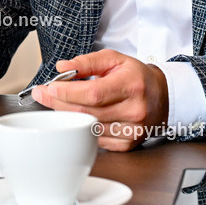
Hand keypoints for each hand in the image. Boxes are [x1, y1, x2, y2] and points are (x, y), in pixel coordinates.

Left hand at [31, 50, 168, 151]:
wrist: (163, 96)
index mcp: (131, 85)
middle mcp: (134, 109)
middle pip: (87, 111)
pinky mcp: (128, 144)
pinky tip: (79, 117)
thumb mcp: (115, 60)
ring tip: (58, 104)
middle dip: (59, 103)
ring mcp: (132, 130)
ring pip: (89, 128)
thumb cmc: (136, 77)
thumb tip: (63, 68)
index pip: (93, 92)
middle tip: (42, 95)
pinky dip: (84, 128)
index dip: (68, 92)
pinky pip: (97, 140)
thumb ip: (88, 62)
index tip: (49, 88)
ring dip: (68, 116)